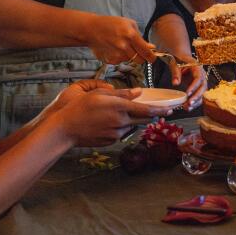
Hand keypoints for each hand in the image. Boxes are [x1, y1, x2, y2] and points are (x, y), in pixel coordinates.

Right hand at [45, 82, 164, 145]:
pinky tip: (108, 122)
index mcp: (119, 108)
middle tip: (157, 111)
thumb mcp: (100, 94)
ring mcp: (116, 134)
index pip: (146, 110)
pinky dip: (121, 126)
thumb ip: (122, 94)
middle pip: (143, 119)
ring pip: (131, 126)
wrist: (66, 128)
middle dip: (151, 116)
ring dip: (131, 120)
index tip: (169, 110)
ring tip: (116, 113)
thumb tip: (139, 93)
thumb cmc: (80, 107)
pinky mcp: (111, 142)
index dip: (159, 110)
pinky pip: (121, 133)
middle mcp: (120, 122)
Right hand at [86, 15, 155, 63]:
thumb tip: (151, 47)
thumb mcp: (129, 24)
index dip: (151, 57)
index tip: (153, 58)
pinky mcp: (109, 60)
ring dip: (129, 56)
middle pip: (139, 60)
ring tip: (122, 46)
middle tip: (138, 51)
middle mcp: (124, 46)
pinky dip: (120, 57)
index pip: (146, 52)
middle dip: (141, 57)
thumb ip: (140, 37)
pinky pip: (120, 62)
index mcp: (131, 35)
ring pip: (130, 61)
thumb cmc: (111, 23)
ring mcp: (116, 54)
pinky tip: (114, 49)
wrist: (91, 29)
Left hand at [170, 55, 206, 109]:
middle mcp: (202, 75)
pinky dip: (194, 102)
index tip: (187, 93)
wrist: (181, 57)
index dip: (194, 86)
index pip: (198, 78)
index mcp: (197, 67)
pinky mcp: (198, 87)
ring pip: (202, 93)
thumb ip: (176, 73)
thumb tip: (175, 83)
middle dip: (196, 96)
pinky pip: (198, 96)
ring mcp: (201, 82)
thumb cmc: (178, 59)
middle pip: (203, 87)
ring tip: (187, 108)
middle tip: (189, 103)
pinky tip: (187, 108)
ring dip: (196, 101)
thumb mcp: (175, 63)